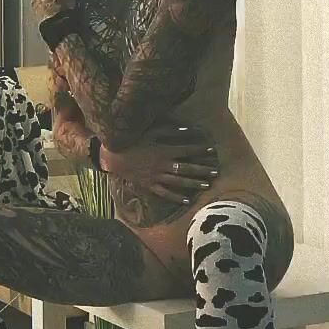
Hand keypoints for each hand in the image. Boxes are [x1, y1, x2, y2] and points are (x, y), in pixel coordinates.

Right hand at [101, 122, 219, 208]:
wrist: (113, 157)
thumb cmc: (131, 141)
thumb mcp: (150, 131)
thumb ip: (169, 130)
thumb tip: (187, 129)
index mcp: (163, 151)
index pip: (186, 150)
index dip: (200, 150)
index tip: (211, 149)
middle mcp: (162, 165)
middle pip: (186, 168)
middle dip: (202, 170)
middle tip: (215, 171)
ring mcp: (156, 177)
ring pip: (178, 182)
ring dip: (193, 184)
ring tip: (206, 185)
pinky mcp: (149, 185)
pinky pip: (165, 193)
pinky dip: (176, 197)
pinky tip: (187, 200)